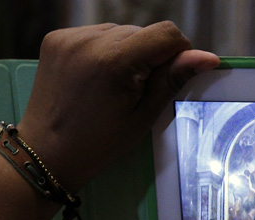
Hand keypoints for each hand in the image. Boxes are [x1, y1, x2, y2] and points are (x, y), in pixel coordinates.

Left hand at [17, 21, 219, 191]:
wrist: (46, 152)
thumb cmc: (99, 142)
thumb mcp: (144, 115)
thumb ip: (173, 79)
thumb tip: (207, 58)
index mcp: (115, 62)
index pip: (166, 33)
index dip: (179, 52)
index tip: (173, 76)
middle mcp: (89, 41)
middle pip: (144, 31)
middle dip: (151, 56)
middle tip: (140, 90)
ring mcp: (70, 37)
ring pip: (122, 31)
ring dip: (129, 51)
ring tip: (117, 85)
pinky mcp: (57, 38)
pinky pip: (97, 34)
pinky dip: (107, 50)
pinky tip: (100, 77)